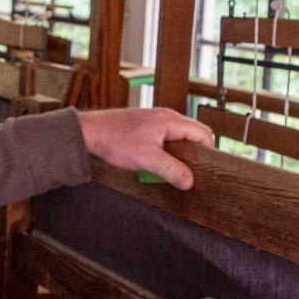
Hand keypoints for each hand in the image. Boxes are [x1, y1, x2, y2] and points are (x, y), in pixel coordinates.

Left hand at [77, 107, 213, 190]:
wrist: (90, 132)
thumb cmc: (114, 140)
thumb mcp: (146, 159)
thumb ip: (170, 170)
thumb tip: (190, 182)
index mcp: (170, 120)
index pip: (203, 133)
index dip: (208, 151)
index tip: (204, 169)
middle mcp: (166, 117)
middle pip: (193, 134)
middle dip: (193, 154)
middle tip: (188, 171)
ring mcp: (156, 120)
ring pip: (178, 138)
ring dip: (177, 154)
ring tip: (170, 169)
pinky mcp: (146, 127)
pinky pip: (166, 139)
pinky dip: (165, 151)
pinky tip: (156, 163)